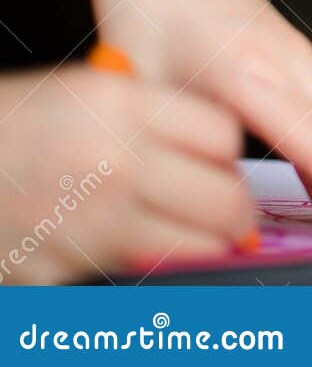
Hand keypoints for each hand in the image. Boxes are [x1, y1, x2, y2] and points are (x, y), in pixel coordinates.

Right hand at [0, 66, 254, 283]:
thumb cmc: (6, 126)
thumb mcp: (78, 91)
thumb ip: (149, 111)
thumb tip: (217, 144)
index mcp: (118, 107)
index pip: (222, 136)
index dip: (227, 152)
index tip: (222, 162)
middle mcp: (112, 165)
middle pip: (224, 201)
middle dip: (235, 211)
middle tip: (231, 214)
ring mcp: (88, 225)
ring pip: (192, 250)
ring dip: (200, 246)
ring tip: (193, 235)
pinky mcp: (59, 274)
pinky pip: (131, 276)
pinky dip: (138, 268)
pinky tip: (125, 247)